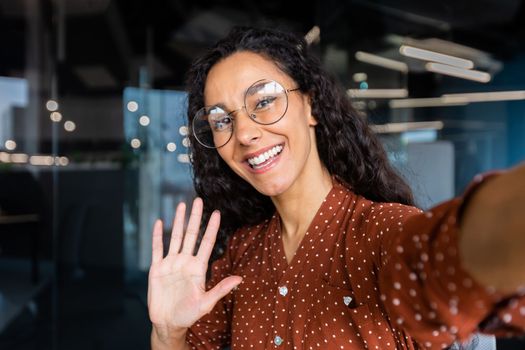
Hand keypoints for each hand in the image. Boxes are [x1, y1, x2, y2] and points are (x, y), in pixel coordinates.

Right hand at [147, 198, 241, 334]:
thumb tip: (240, 279)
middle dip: (195, 217)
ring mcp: (171, 263)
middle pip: (191, 235)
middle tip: (199, 200)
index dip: (212, 228)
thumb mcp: (206, 302)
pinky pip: (157, 249)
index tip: (217, 213)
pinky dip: (157, 236)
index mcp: (198, 267)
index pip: (206, 243)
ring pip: (175, 237)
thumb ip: (221, 289)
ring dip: (178, 221)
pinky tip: (159, 222)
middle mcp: (185, 261)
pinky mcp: (156, 268)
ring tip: (182, 205)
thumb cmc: (189, 314)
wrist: (168, 323)